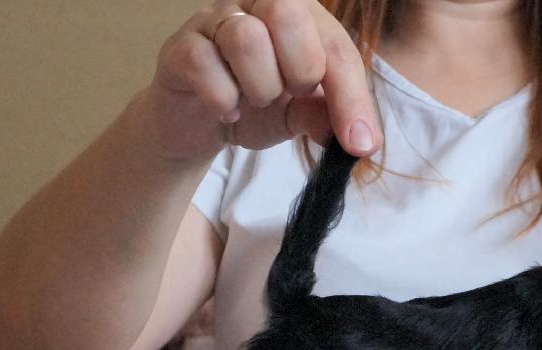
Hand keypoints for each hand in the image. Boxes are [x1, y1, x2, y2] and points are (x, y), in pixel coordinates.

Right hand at [142, 0, 381, 162]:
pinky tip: (226, 109)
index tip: (361, 144)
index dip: (352, 96)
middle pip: (287, 13)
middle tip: (289, 94)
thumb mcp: (301, 115)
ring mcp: (214, 20)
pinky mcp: (180, 47)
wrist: (201, 127)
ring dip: (259, 86)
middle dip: (299, 70)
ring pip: (245, 37)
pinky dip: (222, 99)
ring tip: (254, 100)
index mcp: (299, 16)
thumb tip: (358, 140)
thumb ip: (327, 117)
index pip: (335, 45)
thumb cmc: (257, 108)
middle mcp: (255, 5)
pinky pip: (204, 63)